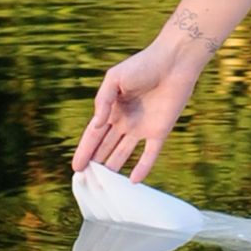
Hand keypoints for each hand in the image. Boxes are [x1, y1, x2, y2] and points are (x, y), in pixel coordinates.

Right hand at [72, 30, 198, 179]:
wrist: (174, 62)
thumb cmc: (143, 65)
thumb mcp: (115, 79)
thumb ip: (103, 101)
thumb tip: (97, 125)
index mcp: (112, 109)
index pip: (94, 135)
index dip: (85, 151)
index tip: (76, 169)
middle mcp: (125, 121)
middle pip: (106, 147)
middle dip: (96, 164)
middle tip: (87, 183)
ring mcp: (142, 127)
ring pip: (124, 153)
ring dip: (114, 169)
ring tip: (104, 187)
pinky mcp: (160, 131)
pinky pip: (150, 154)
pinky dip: (142, 168)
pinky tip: (133, 182)